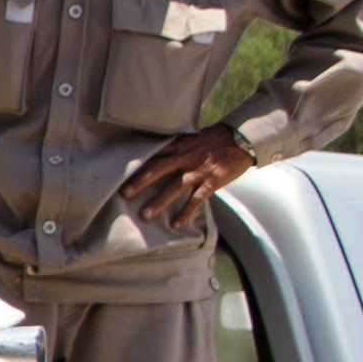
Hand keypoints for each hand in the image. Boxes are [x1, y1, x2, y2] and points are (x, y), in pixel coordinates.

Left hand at [120, 126, 254, 230]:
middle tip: (123, 194)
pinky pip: (197, 199)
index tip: (120, 170)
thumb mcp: (193, 137)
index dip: (137, 162)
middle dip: (140, 182)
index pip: (155, 153)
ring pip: (175, 187)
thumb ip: (176, 146)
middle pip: (159, 169)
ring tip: (144, 215)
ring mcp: (199, 170)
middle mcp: (187, 157)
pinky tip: (176, 224)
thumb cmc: (216, 139)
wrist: (243, 139)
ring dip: (159, 202)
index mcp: (181, 145)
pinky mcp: (213, 181)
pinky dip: (186, 212)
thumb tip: (158, 153)